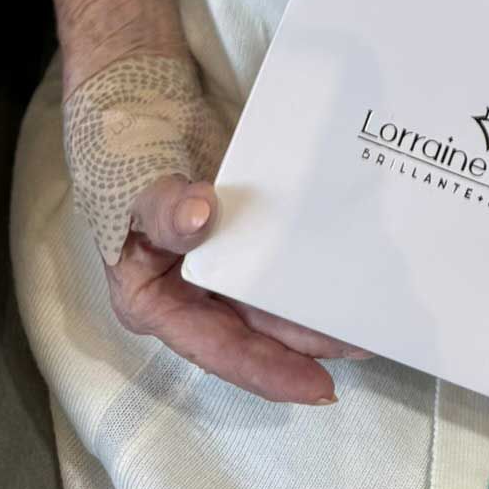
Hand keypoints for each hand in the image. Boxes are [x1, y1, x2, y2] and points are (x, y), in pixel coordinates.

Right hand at [65, 51, 371, 406]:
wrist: (136, 102)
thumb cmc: (119, 154)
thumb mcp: (132, 185)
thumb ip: (162, 206)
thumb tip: (199, 214)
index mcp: (155, 302)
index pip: (218, 348)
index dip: (268, 370)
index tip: (318, 386)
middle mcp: (189, 293)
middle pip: (256, 331)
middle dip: (308, 343)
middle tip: (366, 346)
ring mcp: (218, 264)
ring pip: (272, 298)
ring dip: (315, 307)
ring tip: (368, 315)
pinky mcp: (241, 232)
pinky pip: (278, 254)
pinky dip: (307, 261)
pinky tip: (347, 262)